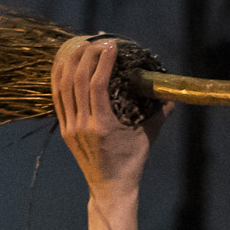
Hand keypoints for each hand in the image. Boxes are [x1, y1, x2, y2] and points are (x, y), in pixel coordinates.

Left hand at [54, 35, 158, 196]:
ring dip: (70, 62)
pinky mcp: (65, 129)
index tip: (111, 45)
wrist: (110, 188)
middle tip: (98, 41)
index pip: (97, 85)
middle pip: (78, 81)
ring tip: (80, 45)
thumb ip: (159, 115)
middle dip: (87, 56)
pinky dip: (59, 77)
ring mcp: (71, 127)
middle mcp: (83, 125)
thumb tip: (171, 95)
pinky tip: (64, 62)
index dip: (102, 62)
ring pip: (63, 86)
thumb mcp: (148, 138)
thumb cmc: (131, 163)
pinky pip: (57, 97)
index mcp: (103, 126)